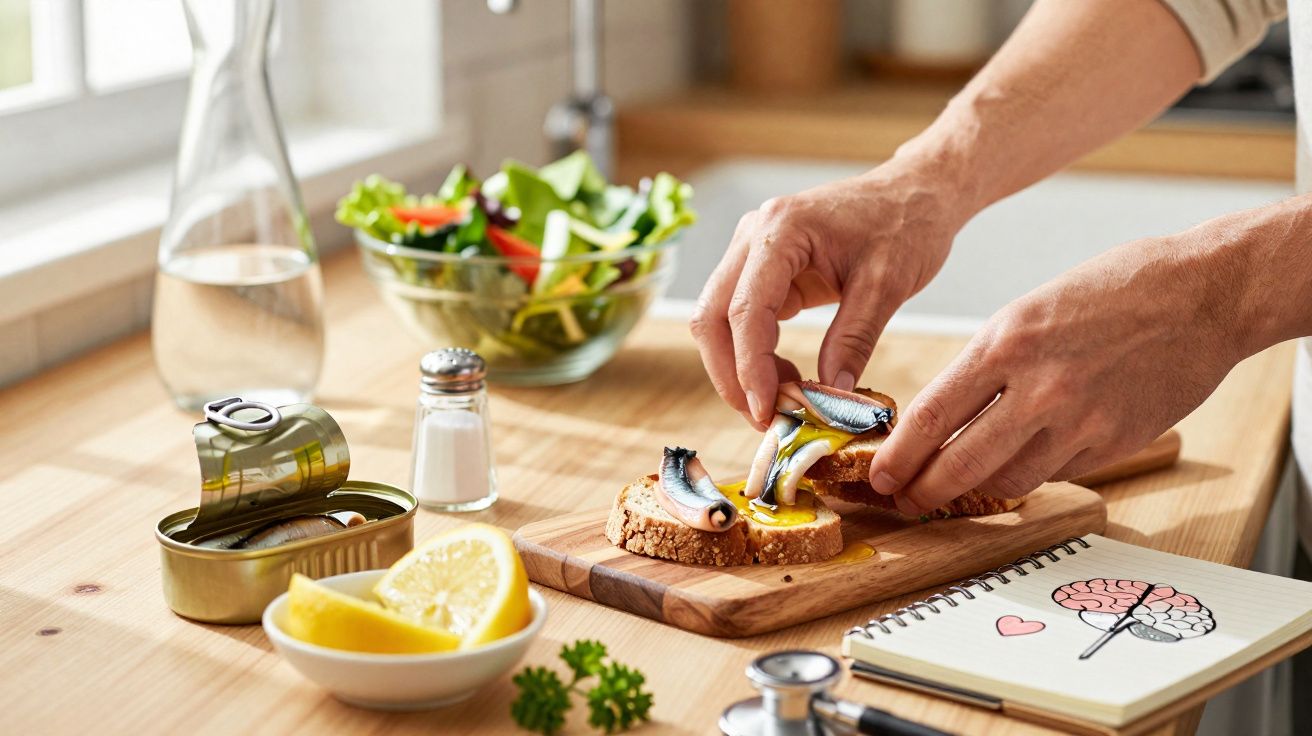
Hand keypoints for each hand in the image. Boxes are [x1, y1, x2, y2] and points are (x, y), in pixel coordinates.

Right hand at [690, 161, 967, 427]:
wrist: (915, 192)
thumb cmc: (907, 225)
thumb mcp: (888, 284)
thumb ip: (854, 339)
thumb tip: (830, 397)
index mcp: (781, 229)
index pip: (745, 309)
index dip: (749, 368)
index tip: (767, 412)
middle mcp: (753, 236)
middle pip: (712, 316)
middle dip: (731, 374)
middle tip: (765, 419)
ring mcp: (751, 251)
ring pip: (716, 320)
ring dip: (737, 368)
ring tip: (779, 404)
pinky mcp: (762, 270)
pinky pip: (740, 319)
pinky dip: (753, 355)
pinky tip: (784, 379)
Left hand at [867, 233, 1244, 514]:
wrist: (1203, 293)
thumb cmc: (1113, 290)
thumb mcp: (1028, 311)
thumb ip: (988, 365)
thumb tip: (947, 417)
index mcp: (1006, 343)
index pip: (932, 416)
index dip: (900, 456)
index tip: (881, 475)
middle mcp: (1039, 388)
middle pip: (962, 464)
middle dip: (925, 491)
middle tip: (906, 500)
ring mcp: (1081, 421)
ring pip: (1009, 480)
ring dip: (979, 489)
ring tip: (958, 488)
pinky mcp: (1116, 443)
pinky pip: (1057, 473)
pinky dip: (1033, 473)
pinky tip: (1023, 462)